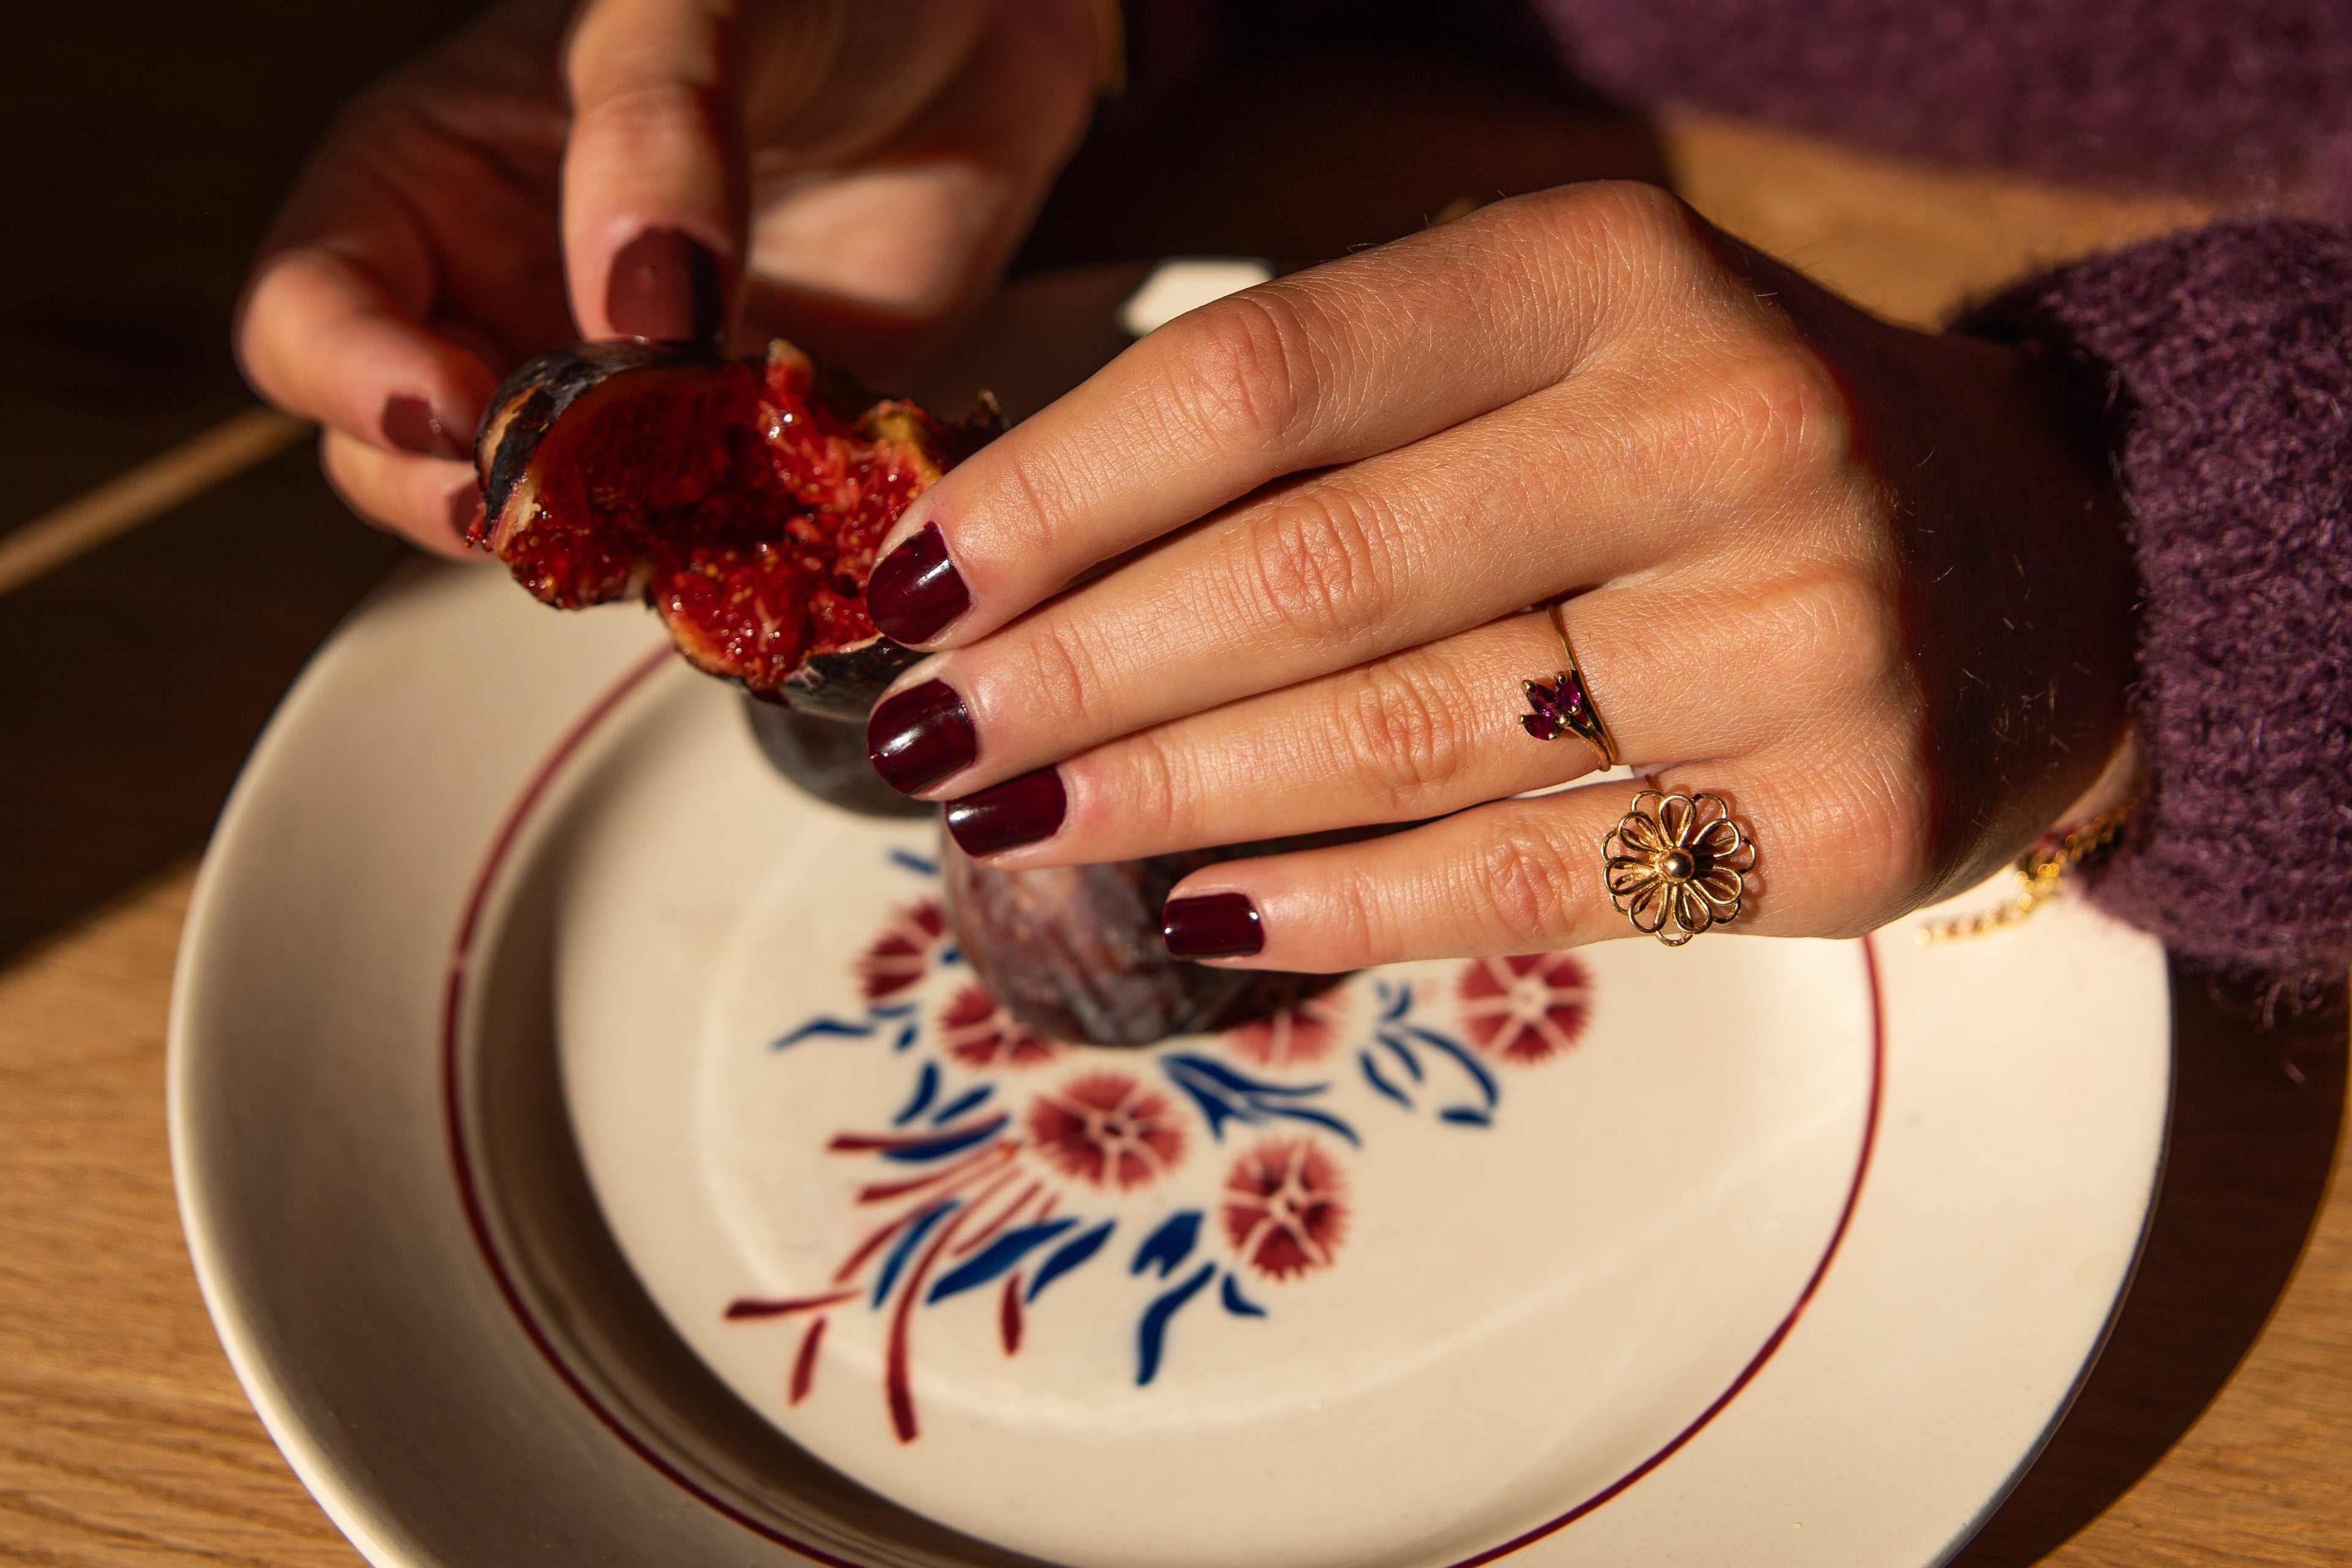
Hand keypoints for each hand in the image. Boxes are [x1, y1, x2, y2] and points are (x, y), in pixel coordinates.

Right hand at [234, 0, 1100, 554]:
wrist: (974, 43)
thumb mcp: (697, 13)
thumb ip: (650, 138)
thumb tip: (630, 302)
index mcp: (430, 179)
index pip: (312, 307)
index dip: (355, 375)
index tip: (453, 411)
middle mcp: (500, 297)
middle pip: (395, 452)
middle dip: (453, 495)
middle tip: (545, 509)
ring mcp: (613, 389)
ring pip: (537, 517)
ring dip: (583, 545)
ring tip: (657, 531)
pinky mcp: (728, 449)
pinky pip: (689, 532)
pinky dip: (708, 553)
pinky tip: (752, 541)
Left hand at [860, 182, 2136, 969]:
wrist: (2043, 568)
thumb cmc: (1713, 457)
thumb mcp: (1549, 360)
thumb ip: (1333, 431)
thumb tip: (1035, 561)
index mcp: (1605, 279)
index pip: (1266, 377)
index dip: (1057, 488)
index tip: (908, 579)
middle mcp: (1714, 435)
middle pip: (1314, 570)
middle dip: (1080, 666)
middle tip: (930, 735)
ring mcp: (1797, 633)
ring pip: (1403, 739)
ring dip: (1172, 793)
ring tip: (1022, 823)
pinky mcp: (1835, 816)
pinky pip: (1521, 881)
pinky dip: (1338, 907)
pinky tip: (1205, 914)